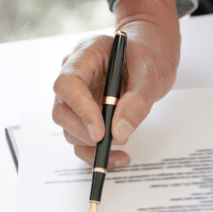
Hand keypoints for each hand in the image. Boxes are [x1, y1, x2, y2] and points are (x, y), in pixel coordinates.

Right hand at [52, 0, 180, 165]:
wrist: (149, 60)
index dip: (80, 110)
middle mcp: (74, 75)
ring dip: (93, 144)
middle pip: (62, 111)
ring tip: (124, 143)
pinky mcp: (82, 114)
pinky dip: (96, 153)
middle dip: (84, 132)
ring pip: (69, 129)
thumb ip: (137, 101)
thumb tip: (119, 133)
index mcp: (86, 54)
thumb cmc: (147, 59)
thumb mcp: (150, 75)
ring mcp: (75, 97)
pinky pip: (80, 139)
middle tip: (112, 142)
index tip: (100, 132)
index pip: (68, 84)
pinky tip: (118, 156)